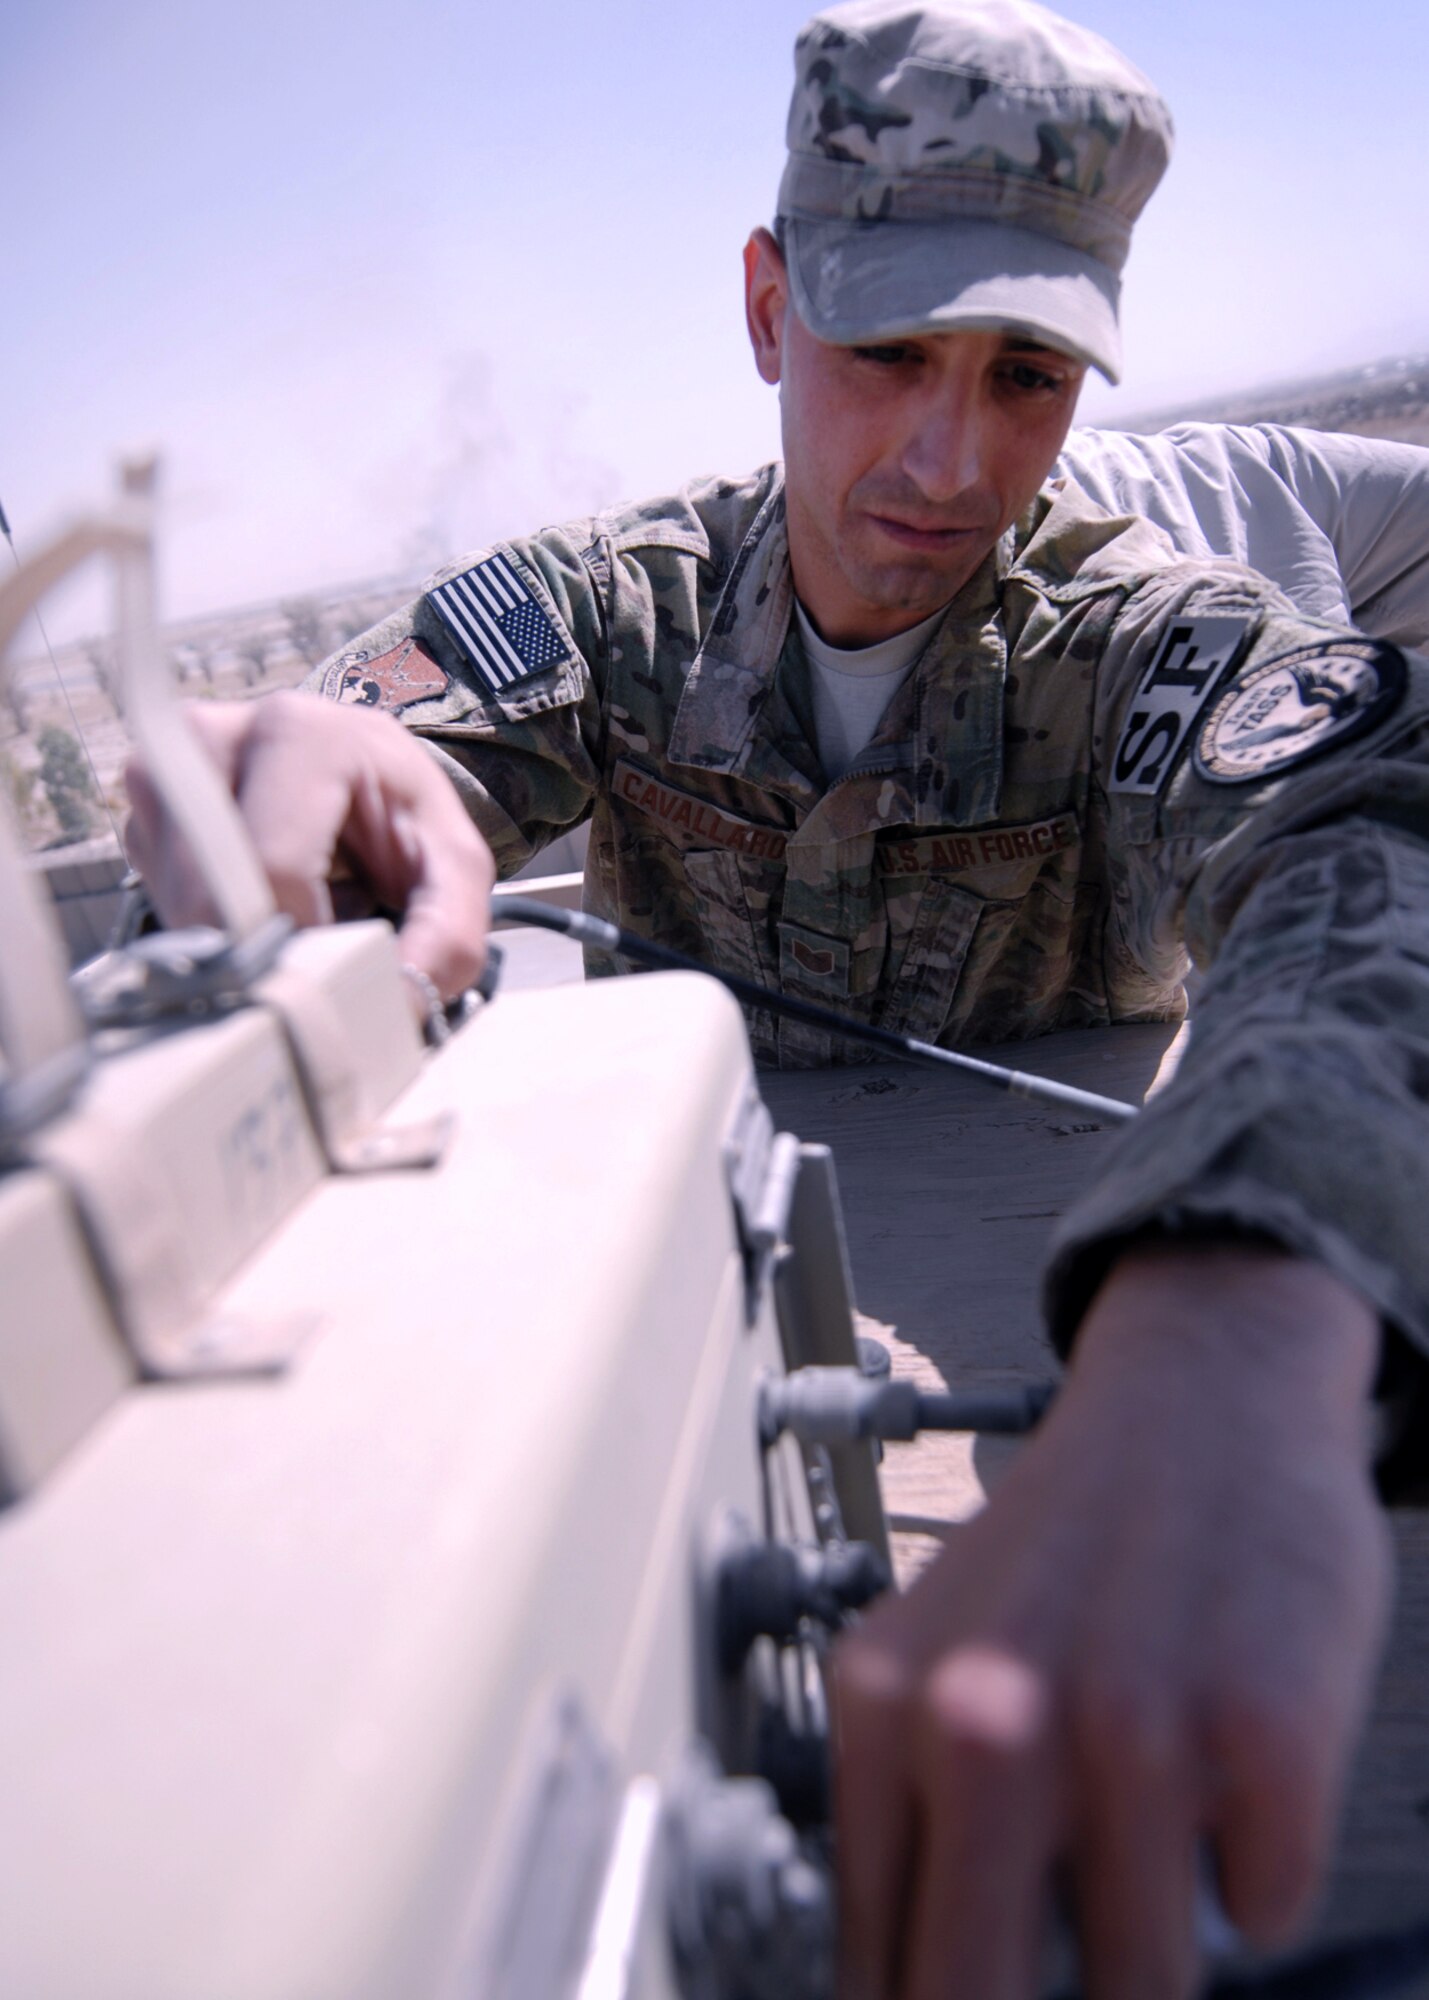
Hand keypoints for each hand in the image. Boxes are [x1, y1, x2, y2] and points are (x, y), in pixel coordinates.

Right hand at [124, 692, 494, 1002]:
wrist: (365, 778)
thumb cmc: (405, 821)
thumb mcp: (454, 872)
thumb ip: (446, 938)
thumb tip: (394, 1006)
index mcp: (301, 735)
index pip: (272, 866)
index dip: (302, 940)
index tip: (334, 968)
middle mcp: (215, 733)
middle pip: (210, 885)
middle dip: (258, 948)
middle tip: (306, 967)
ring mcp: (165, 765)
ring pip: (174, 894)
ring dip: (229, 936)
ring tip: (287, 923)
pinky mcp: (146, 806)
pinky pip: (157, 890)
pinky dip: (204, 919)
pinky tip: (253, 906)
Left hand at [833, 1242, 1390, 1999]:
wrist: (1200, 1399)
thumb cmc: (1078, 1537)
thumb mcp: (944, 1650)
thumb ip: (919, 1806)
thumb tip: (922, 1979)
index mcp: (884, 1703)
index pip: (872, 1955)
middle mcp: (987, 1720)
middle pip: (975, 1998)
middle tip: (1066, 1987)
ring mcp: (1126, 1730)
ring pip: (1139, 1986)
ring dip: (1160, 1953)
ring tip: (1159, 1852)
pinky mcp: (1261, 1733)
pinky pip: (1262, 1910)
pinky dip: (1257, 1874)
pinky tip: (1230, 1777)